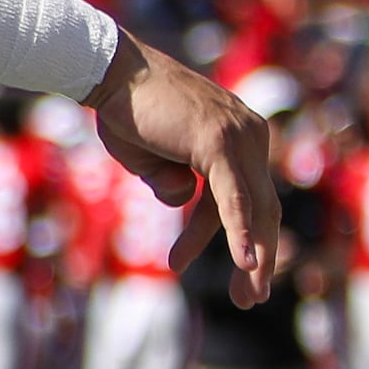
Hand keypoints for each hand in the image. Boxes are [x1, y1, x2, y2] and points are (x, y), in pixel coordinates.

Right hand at [86, 33, 282, 306]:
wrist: (106, 71)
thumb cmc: (122, 108)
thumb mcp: (150, 159)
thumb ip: (171, 181)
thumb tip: (181, 196)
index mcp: (240, 135)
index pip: (243, 197)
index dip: (231, 236)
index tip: (236, 272)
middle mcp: (250, 134)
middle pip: (262, 207)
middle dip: (258, 257)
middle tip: (251, 298)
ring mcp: (239, 137)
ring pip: (254, 208)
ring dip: (253, 257)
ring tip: (248, 296)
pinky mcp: (220, 145)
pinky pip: (234, 199)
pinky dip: (240, 232)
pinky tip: (247, 261)